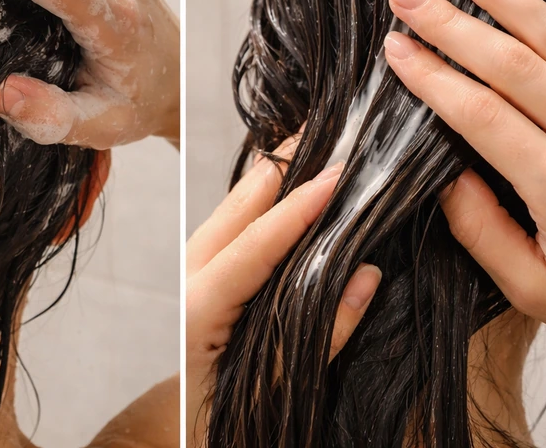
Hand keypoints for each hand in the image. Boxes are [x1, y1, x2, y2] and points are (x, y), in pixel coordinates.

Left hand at [185, 137, 381, 447]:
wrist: (180, 441)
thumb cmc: (216, 423)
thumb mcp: (271, 394)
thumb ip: (319, 337)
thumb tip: (366, 276)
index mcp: (198, 309)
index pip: (256, 243)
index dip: (300, 206)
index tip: (338, 172)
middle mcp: (187, 278)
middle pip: (237, 206)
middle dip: (285, 164)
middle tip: (332, 128)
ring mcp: (190, 273)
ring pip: (232, 208)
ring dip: (276, 176)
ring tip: (319, 145)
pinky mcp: (200, 277)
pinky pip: (231, 224)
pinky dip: (264, 199)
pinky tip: (293, 186)